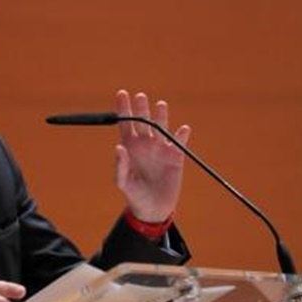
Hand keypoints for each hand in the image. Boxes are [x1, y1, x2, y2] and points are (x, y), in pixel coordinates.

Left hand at [115, 90, 190, 221]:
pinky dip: (182, 135)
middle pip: (143, 121)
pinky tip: (183, 129)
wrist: (154, 208)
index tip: (122, 93)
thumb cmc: (135, 195)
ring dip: (161, 116)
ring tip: (160, 105)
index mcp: (130, 147)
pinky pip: (180, 142)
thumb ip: (120, 165)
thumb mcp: (124, 182)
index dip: (123, 108)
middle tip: (140, 96)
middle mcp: (145, 144)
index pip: (125, 123)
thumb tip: (119, 147)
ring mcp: (161, 149)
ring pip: (161, 127)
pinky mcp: (176, 156)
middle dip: (141, 108)